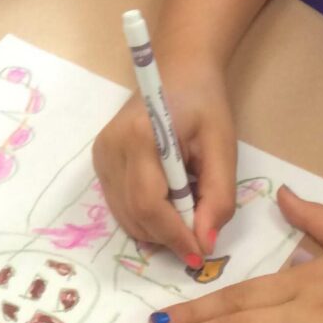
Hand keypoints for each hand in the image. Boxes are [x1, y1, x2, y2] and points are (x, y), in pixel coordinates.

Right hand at [93, 61, 235, 264]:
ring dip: (159, 227)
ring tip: (187, 202)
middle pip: (134, 217)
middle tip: (200, 227)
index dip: (174, 235)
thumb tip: (205, 244)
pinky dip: (147, 214)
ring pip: (126, 217)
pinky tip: (169, 195)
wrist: (179, 69)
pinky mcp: (100, 161)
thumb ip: (218, 198)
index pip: (149, 204)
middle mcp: (110, 148)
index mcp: (139, 136)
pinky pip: (122, 206)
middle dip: (169, 235)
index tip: (200, 254)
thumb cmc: (204, 103)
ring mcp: (100, 155)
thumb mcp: (223, 147)